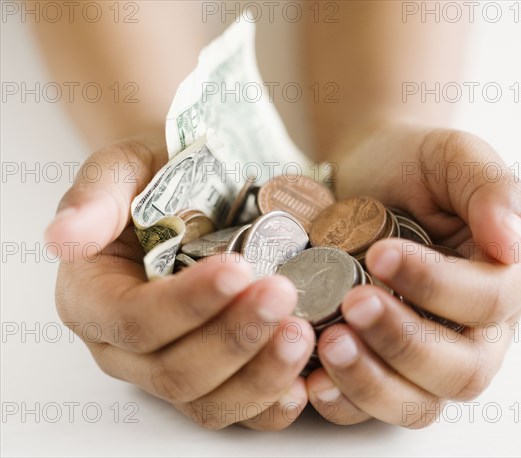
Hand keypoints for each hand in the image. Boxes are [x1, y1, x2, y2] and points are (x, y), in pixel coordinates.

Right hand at [45, 135, 313, 430]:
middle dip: (234, 338)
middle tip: (281, 294)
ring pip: (209, 402)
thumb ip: (95, 195)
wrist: (193, 193)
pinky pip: (239, 411)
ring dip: (261, 375)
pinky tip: (308, 380)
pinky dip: (274, 403)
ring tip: (302, 332)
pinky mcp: (214, 378)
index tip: (238, 269)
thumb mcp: (123, 168)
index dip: (186, 304)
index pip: (134, 321)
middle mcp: (128, 350)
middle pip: (176, 372)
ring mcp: (172, 369)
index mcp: (95, 300)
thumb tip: (64, 236)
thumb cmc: (157, 181)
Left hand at [306, 123, 520, 425]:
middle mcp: (475, 329)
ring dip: (372, 382)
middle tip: (353, 303)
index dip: (437, 285)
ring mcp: (428, 354)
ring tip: (329, 344)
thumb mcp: (455, 158)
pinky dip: (344, 401)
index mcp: (505, 277)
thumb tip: (514, 242)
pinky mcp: (384, 365)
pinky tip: (312, 378)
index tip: (382, 253)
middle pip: (460, 370)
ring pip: (419, 402)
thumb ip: (491, 190)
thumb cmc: (414, 164)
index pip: (488, 302)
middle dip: (404, 342)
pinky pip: (373, 407)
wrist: (366, 174)